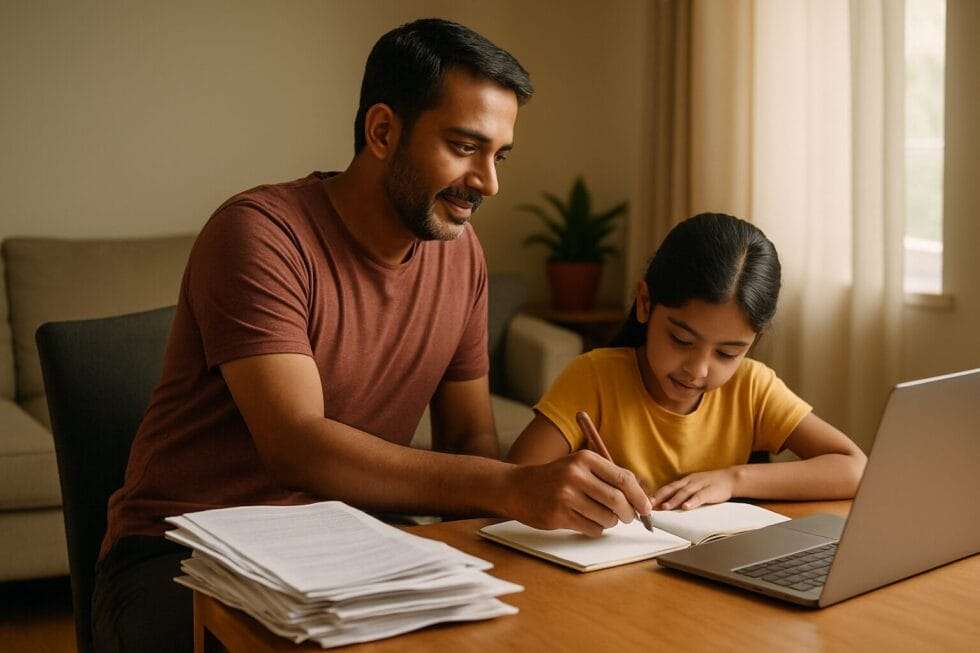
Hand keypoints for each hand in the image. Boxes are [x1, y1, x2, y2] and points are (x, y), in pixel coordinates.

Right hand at [505, 450, 652, 537]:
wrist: (518, 487)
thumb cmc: (555, 478)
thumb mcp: (579, 466)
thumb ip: (608, 477)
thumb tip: (640, 498)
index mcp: (585, 459)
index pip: (624, 478)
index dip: (640, 497)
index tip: (646, 508)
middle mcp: (576, 475)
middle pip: (618, 500)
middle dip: (628, 514)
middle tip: (627, 518)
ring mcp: (566, 496)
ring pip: (606, 518)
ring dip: (610, 522)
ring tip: (600, 516)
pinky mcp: (559, 515)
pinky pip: (592, 529)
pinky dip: (596, 529)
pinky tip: (585, 521)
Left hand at [650, 469, 736, 510]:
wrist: (730, 479)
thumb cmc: (710, 485)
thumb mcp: (694, 486)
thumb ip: (682, 493)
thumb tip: (667, 503)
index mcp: (685, 481)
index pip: (668, 488)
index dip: (657, 494)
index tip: (645, 501)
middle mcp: (689, 482)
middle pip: (672, 489)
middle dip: (660, 497)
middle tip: (649, 504)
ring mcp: (699, 485)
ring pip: (684, 493)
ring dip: (673, 500)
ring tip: (664, 507)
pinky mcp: (709, 491)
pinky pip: (699, 497)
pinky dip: (692, 502)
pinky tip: (686, 507)